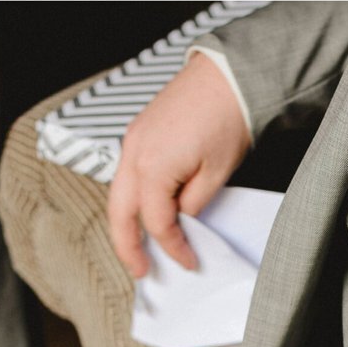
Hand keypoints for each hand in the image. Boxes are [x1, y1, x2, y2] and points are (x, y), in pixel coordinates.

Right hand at [107, 52, 252, 277]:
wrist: (229, 75)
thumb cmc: (227, 117)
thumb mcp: (217, 174)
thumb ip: (194, 204)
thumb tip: (182, 220)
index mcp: (153, 168)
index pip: (157, 223)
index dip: (172, 248)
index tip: (188, 261)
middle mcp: (134, 154)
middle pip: (120, 214)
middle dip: (128, 247)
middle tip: (141, 271)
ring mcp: (133, 140)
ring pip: (119, 194)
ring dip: (126, 223)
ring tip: (139, 247)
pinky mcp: (139, 132)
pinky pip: (127, 174)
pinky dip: (132, 198)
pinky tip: (145, 210)